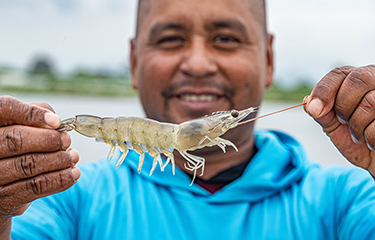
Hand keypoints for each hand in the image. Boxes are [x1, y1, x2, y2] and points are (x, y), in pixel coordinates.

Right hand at [0, 96, 79, 237]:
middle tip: (67, 140)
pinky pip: (34, 187)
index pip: (5, 110)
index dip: (32, 114)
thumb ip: (33, 118)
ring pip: (27, 165)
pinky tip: (73, 173)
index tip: (57, 121)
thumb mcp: (19, 127)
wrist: (4, 186)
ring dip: (58, 160)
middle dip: (48, 140)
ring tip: (73, 156)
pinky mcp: (3, 198)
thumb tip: (54, 120)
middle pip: (15, 140)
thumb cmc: (15, 149)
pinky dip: (59, 179)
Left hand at [304, 65, 374, 175]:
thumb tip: (308, 101)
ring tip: (358, 135)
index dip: (324, 90)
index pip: (338, 74)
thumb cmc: (356, 140)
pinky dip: (370, 138)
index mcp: (357, 80)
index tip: (314, 110)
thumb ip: (321, 113)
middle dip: (344, 106)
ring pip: (371, 101)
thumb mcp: (333, 126)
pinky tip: (371, 142)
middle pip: (358, 79)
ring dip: (357, 126)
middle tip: (343, 122)